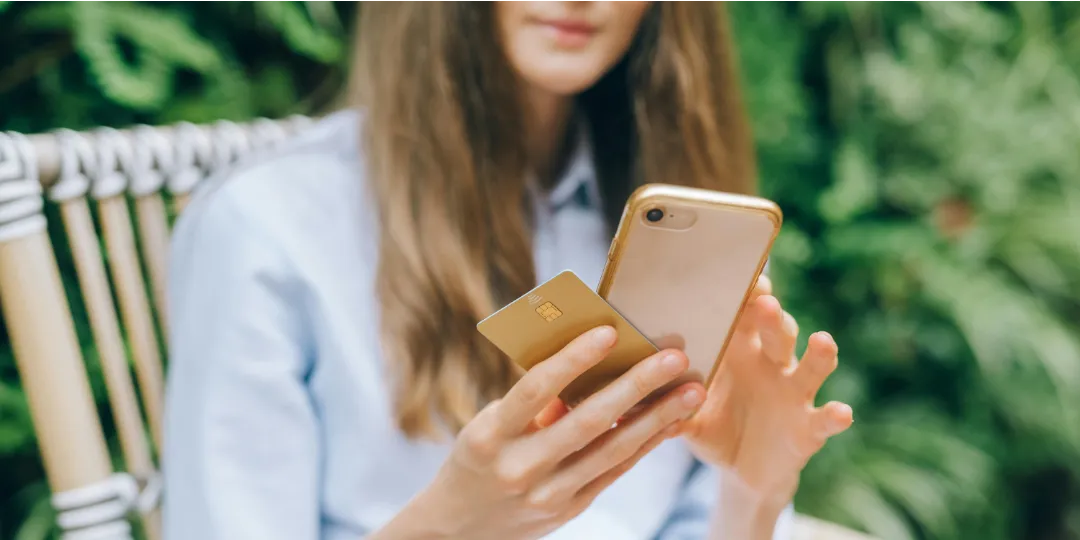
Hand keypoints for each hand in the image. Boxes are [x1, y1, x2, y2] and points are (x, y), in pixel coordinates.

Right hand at [372, 326, 706, 539]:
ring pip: (612, 449)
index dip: (573, 360)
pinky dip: (646, 442)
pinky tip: (672, 421)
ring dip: (657, 418)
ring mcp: (547, 494)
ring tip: (692, 390)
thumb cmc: (481, 456)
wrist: (461, 529)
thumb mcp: (490, 426)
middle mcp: (519, 467)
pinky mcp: (570, 508)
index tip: (610, 331)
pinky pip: (615, 470)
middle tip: (674, 356)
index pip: (535, 389)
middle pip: (586, 421)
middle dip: (635, 386)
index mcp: (489, 435)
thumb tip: (592, 360)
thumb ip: (534, 401)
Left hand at [678, 276, 853, 504]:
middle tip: (764, 302)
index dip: (745, 294)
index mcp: (738, 351)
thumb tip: (626, 391)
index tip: (740, 275)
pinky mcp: (808, 427)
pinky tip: (841, 412)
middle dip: (772, 316)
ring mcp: (793, 393)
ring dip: (818, 354)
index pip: (744, 314)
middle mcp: (770, 364)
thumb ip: (663, 400)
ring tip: (822, 341)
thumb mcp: (685, 413)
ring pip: (810, 367)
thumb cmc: (711, 425)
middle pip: (777, 331)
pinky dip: (835, 415)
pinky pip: (824, 418)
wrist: (739, 471)